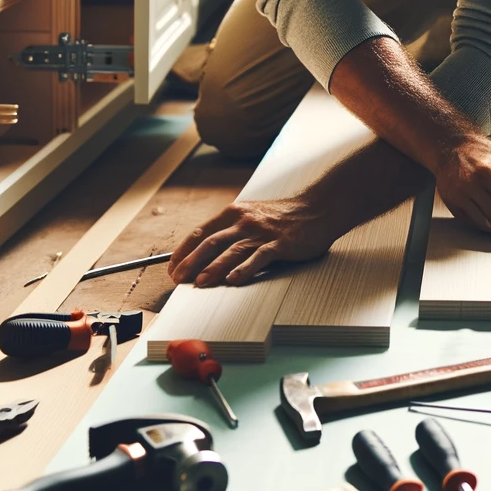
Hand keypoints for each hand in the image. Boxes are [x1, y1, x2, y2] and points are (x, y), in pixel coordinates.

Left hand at [167, 196, 353, 287]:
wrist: (318, 208)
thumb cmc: (285, 216)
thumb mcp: (253, 216)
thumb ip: (233, 230)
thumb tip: (208, 253)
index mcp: (234, 213)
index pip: (201, 232)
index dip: (184, 250)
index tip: (172, 266)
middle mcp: (244, 221)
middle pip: (210, 243)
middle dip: (191, 262)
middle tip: (178, 279)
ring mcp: (261, 233)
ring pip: (231, 251)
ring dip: (213, 268)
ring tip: (199, 283)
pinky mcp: (279, 244)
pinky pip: (258, 258)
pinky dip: (244, 269)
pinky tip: (233, 280)